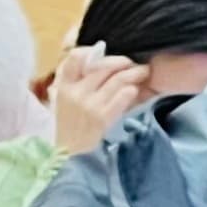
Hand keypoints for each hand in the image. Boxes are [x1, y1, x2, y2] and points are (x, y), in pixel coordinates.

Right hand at [48, 45, 149, 159]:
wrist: (69, 156)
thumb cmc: (70, 127)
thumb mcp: (65, 102)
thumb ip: (76, 83)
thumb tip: (96, 60)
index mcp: (64, 86)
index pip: (74, 58)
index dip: (90, 51)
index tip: (103, 51)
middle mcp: (75, 92)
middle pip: (102, 66)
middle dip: (122, 61)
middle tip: (134, 62)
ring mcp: (88, 105)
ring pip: (116, 80)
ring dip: (133, 73)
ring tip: (143, 72)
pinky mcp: (102, 118)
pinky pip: (121, 97)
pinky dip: (130, 91)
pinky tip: (135, 90)